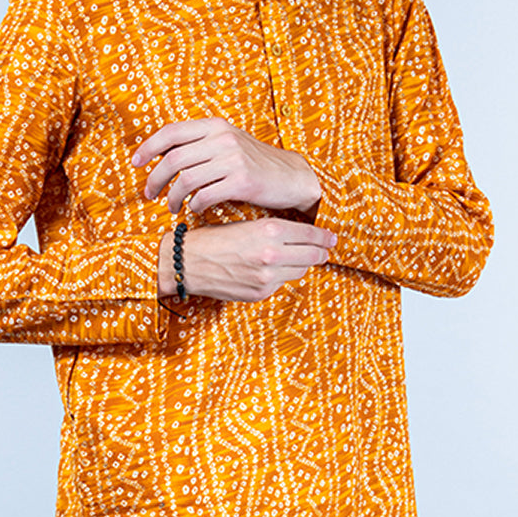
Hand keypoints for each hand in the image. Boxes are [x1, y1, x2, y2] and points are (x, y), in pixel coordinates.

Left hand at [133, 117, 321, 216]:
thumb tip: (161, 154)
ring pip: (186, 181)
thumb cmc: (254, 164)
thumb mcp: (228, 143)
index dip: (148, 147)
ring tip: (171, 207)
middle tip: (149, 193)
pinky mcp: (242, 181)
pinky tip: (194, 209)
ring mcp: (233, 159)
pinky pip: (205, 196)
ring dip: (172, 197)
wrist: (292, 177)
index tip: (136, 163)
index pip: (171, 132)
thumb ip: (199, 144)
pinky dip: (194, 206)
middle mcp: (223, 138)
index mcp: (215, 125)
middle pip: (173, 160)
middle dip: (155, 179)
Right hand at [157, 219, 336, 302]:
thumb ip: (275, 231)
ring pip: (300, 271)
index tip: (331, 237)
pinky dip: (281, 276)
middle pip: (313, 256)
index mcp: (270, 230)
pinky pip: (281, 284)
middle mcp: (272, 254)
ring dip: (302, 264)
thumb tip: (301, 236)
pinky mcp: (260, 293)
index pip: (312, 235)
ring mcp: (267, 277)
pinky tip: (272, 269)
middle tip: (325, 250)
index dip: (325, 237)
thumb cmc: (214, 238)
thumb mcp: (247, 223)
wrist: (186, 262)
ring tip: (298, 258)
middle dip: (321, 252)